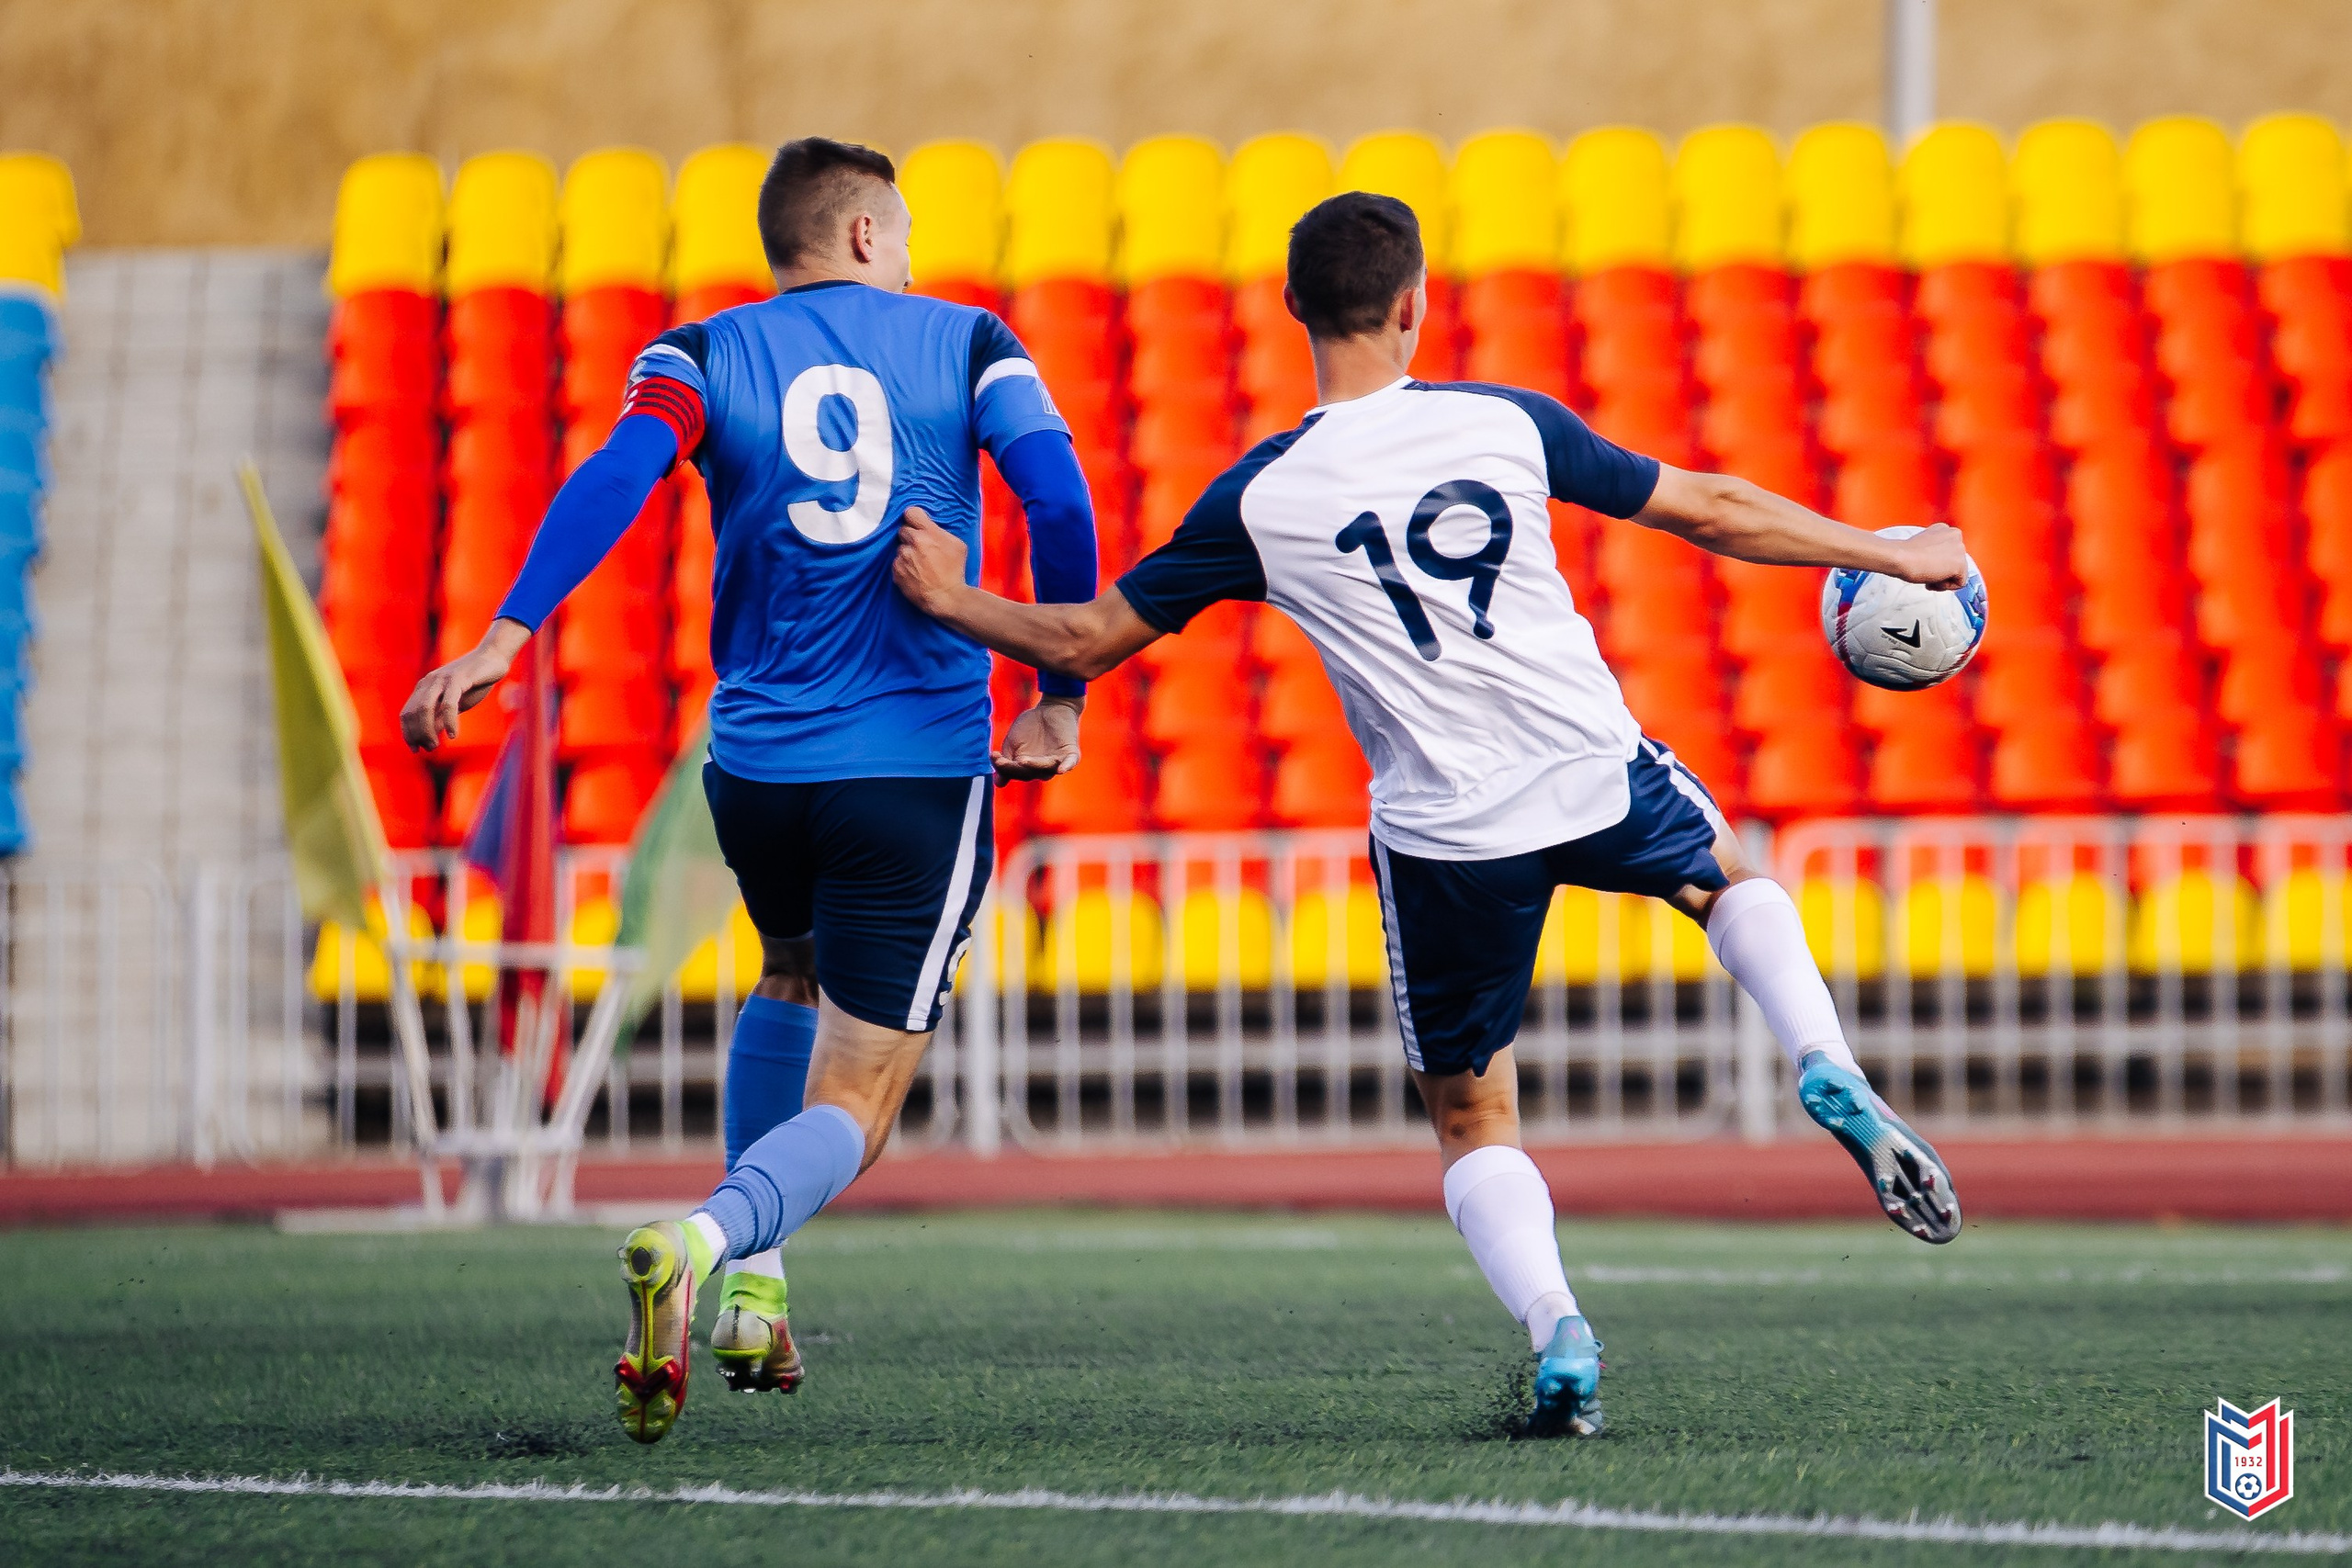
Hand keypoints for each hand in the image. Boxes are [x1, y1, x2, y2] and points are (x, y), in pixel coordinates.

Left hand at [399, 621, 526, 751]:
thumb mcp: (455, 703)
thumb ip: (440, 716)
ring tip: (435, 745)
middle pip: (413, 712)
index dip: (408, 733)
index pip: (407, 713)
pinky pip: (448, 704)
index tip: (416, 750)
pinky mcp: (457, 679)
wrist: (493, 658)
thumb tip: (429, 735)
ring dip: (427, 730)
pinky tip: (453, 735)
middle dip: (417, 734)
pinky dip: (448, 722)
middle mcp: (429, 682)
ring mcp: (442, 679)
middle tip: (430, 748)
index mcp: (424, 688)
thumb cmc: (474, 683)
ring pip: (425, 708)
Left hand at [893, 506, 969, 615]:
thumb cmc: (955, 571)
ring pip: (900, 548)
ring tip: (919, 564)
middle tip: (921, 548)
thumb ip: (940, 532)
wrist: (946, 597)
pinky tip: (914, 573)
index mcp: (929, 533)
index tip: (916, 523)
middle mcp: (914, 542)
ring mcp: (903, 557)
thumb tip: (930, 528)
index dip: (914, 518)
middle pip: (903, 530)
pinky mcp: (896, 571)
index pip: (911, 513)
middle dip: (911, 537)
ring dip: (907, 553)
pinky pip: (896, 563)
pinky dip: (903, 566)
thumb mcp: (957, 545)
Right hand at [994, 696, 1080, 781]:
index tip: (994, 756)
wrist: (1052, 708)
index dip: (1004, 767)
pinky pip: (1070, 763)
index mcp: (1027, 768)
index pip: (1015, 772)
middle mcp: (1042, 769)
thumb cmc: (1031, 725)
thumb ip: (1006, 760)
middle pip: (1029, 773)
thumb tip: (998, 783)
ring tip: (1022, 760)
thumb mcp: (1013, 742)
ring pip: (1046, 770)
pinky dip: (1066, 766)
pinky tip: (1061, 770)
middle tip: (1003, 760)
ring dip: (1035, 766)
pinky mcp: (1071, 753)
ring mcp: (1057, 762)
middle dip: (1015, 768)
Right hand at [1892, 523, 1968, 591]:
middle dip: (1943, 570)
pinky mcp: (1960, 564)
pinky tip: (1933, 581)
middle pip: (1956, 561)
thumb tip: (1938, 563)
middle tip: (1927, 573)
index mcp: (1944, 528)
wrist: (1901, 558)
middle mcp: (1955, 535)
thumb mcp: (1922, 546)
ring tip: (1929, 577)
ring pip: (1959, 572)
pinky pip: (1960, 583)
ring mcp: (1959, 549)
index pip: (1950, 550)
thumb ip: (1934, 550)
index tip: (1927, 564)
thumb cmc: (1904, 554)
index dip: (1938, 561)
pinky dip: (1946, 586)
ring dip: (1943, 579)